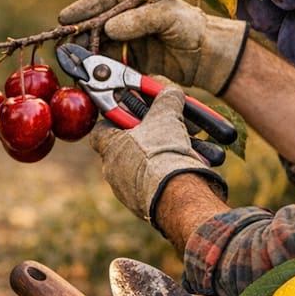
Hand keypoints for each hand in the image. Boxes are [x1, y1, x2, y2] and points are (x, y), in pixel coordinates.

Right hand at [58, 0, 248, 94]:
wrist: (206, 56)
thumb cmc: (190, 27)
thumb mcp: (169, 16)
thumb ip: (140, 20)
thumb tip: (110, 27)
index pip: (103, 1)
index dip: (83, 9)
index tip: (66, 18)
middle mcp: (123, 19)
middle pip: (94, 27)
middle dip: (79, 38)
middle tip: (67, 49)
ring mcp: (124, 42)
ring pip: (97, 48)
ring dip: (86, 59)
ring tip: (77, 67)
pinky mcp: (127, 62)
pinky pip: (108, 67)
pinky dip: (99, 74)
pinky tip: (90, 80)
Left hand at [89, 85, 227, 224]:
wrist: (178, 196)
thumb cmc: (163, 154)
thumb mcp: (167, 117)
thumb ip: (166, 99)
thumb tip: (170, 90)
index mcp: (110, 147)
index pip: (102, 128)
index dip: (117, 116)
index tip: (134, 111)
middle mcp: (114, 171)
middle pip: (128, 145)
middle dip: (150, 134)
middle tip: (171, 125)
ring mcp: (128, 190)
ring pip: (145, 165)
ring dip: (165, 153)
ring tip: (189, 144)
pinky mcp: (146, 204)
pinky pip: (157, 183)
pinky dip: (172, 173)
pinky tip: (192, 164)